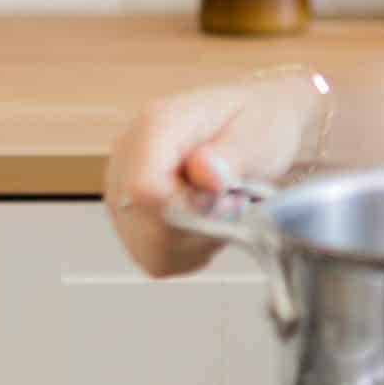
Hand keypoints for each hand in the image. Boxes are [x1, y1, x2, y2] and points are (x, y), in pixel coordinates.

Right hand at [102, 71, 326, 276]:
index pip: (144, 188)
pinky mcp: (133, 227)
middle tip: (237, 202)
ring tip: (224, 208)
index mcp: (153, 126)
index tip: (228, 198)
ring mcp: (122, 197)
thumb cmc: (257, 124)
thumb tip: (205, 172)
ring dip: (202, 240)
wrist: (254, 132)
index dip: (189, 207)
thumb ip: (232, 153)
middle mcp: (126, 163)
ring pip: (154, 251)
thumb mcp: (261, 129)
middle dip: (203, 225)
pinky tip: (211, 220)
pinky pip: (161, 260)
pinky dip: (195, 250)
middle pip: (149, 228)